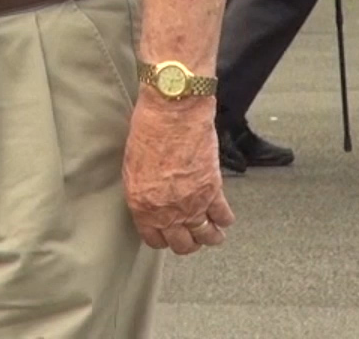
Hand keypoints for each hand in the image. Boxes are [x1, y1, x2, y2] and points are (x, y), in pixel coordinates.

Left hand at [123, 97, 234, 255]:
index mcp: (142, 206)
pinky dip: (225, 219)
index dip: (164, 239)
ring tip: (213, 233)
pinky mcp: (213, 190)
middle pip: (183, 245)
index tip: (170, 235)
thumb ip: (143, 191)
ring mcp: (192, 204)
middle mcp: (167, 211)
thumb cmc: (148, 131)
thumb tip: (152, 201)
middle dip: (189, 243)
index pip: (155, 240)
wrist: (172, 113)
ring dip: (211, 236)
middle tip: (192, 236)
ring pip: (207, 236)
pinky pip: (223, 216)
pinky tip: (225, 217)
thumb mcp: (133, 167)